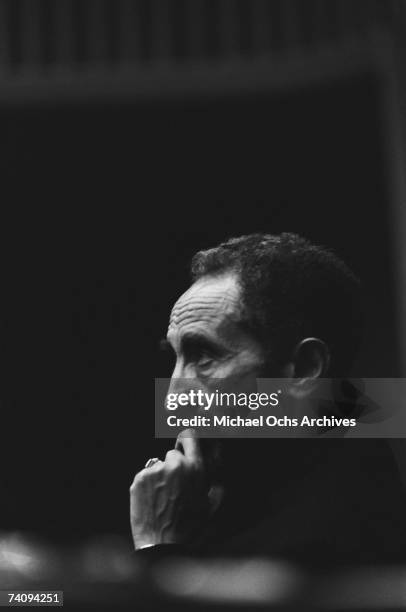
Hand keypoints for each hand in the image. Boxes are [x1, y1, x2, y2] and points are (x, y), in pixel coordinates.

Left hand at [130, 429, 209, 549]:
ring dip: (162, 476)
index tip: (185, 447)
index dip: (187, 440)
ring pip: (159, 466)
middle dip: (176, 466)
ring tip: (164, 499)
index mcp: (194, 468)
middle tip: (177, 487)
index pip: (190, 436)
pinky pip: (146, 475)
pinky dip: (149, 484)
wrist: (162, 546)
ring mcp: (154, 471)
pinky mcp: (138, 479)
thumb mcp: (212, 503)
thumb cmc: (190, 527)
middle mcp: (174, 465)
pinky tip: (153, 501)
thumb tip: (218, 459)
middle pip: (173, 454)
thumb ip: (217, 478)